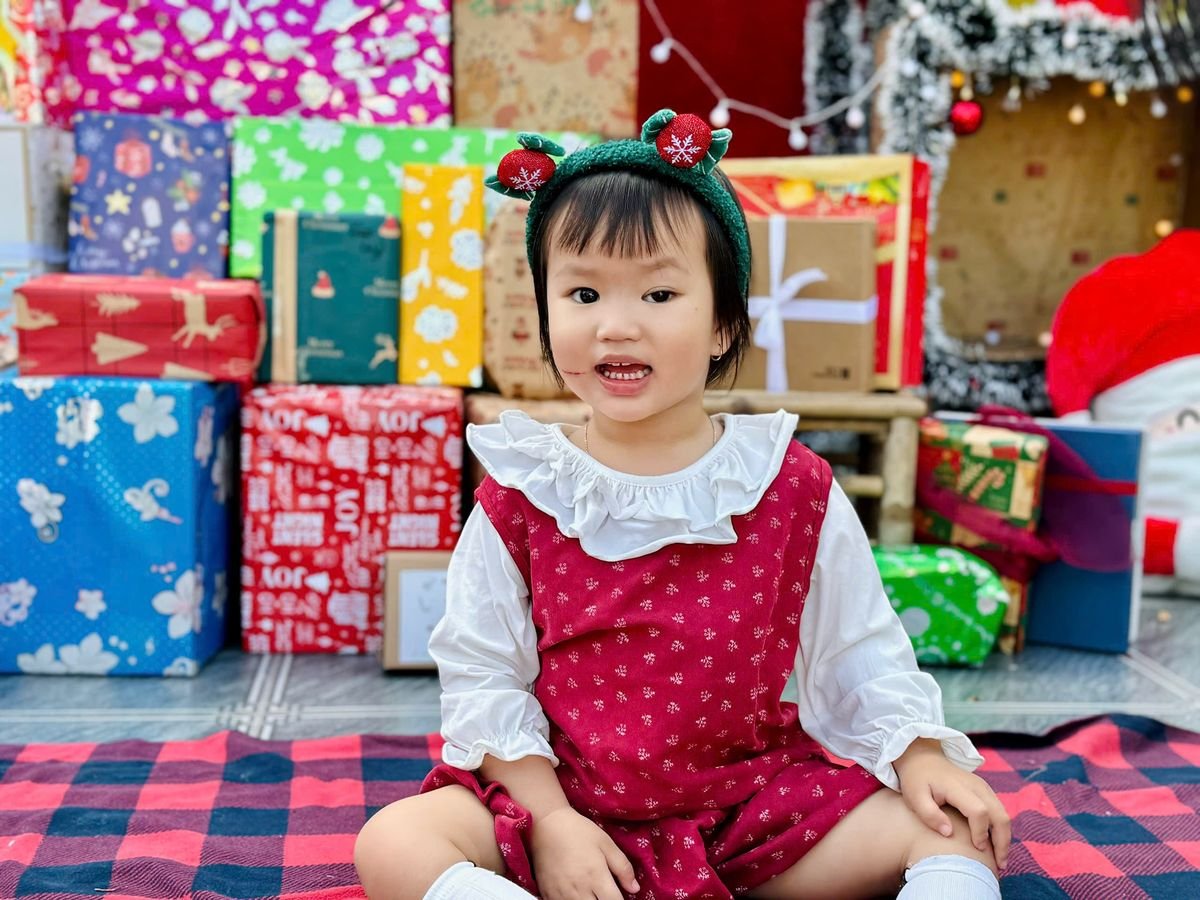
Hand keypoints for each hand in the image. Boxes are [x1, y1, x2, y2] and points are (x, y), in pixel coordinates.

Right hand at [530, 806, 639, 898]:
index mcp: (596, 877)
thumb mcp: (606, 843)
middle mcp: (579, 890)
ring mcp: (561, 895)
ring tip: (592, 893)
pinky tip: (576, 894)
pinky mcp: (547, 895)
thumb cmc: (579, 832)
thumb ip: (623, 867)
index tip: (619, 895)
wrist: (546, 825)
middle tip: (605, 893)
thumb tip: (634, 889)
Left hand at [894, 738, 1011, 868]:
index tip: (977, 848)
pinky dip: (1001, 830)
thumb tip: (949, 833)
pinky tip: (995, 845)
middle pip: (1000, 814)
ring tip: (1000, 860)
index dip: (981, 831)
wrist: (923, 759)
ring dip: (1005, 837)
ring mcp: (983, 787)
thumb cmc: (917, 780)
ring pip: (1003, 814)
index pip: (978, 810)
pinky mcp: (985, 791)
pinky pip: (1000, 812)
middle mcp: (976, 786)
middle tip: (1000, 865)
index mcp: (957, 786)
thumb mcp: (914, 796)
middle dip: (1002, 841)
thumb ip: (929, 814)